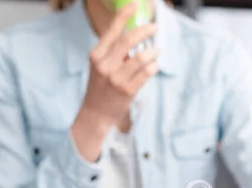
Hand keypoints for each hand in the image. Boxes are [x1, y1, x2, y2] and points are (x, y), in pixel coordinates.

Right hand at [71, 2, 158, 160]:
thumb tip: (135, 37)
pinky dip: (153, 66)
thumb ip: (114, 52)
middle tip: (154, 28)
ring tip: (156, 51)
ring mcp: (116, 79)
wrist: (96, 113)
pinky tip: (154, 66)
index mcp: (96, 55)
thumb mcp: (100, 66)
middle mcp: (104, 65)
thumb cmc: (101, 87)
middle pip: (128, 40)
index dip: (123, 16)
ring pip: (141, 57)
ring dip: (152, 52)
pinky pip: (146, 73)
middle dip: (145, 31)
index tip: (134, 5)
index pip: (111, 30)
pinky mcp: (127, 91)